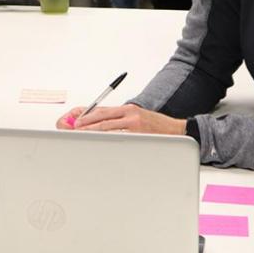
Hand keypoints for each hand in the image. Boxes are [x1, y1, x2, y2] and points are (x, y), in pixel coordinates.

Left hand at [56, 104, 185, 134]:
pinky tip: (99, 143)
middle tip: (75, 128)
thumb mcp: (139, 117)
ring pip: (108, 128)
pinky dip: (107, 140)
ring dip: (93, 132)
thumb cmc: (157, 126)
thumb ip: (123, 119)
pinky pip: (118, 138)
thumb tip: (104, 124)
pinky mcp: (139, 135)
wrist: (178, 131)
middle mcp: (131, 114)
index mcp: (129, 109)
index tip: (78, 119)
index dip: (89, 114)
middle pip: (102, 118)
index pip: (104, 109)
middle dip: (87, 123)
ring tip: (82, 136)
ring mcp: (134, 125)